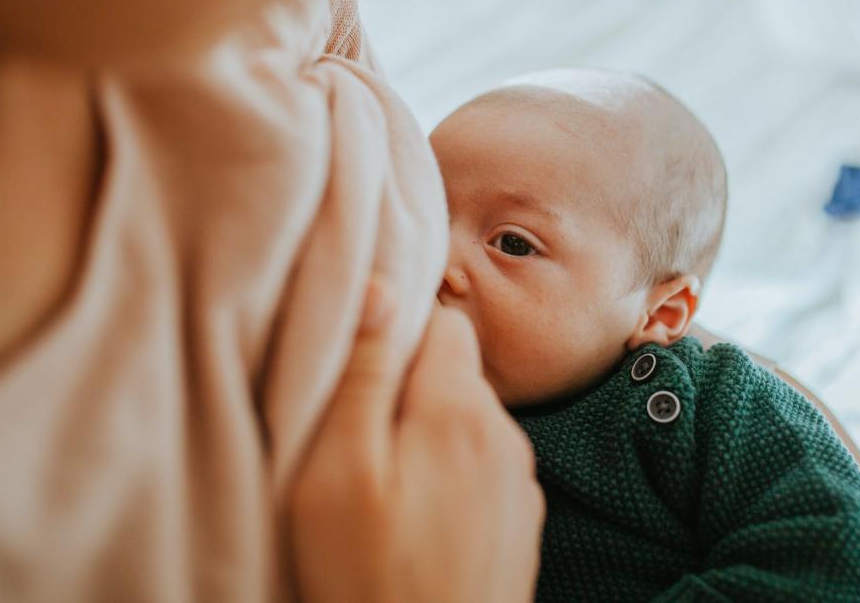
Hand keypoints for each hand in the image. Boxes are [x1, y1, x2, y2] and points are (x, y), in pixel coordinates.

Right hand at [291, 276, 543, 602]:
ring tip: (386, 486)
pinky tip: (418, 520)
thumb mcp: (337, 470)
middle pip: (457, 372)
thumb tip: (382, 285)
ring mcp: (520, 483)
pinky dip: (453, 473)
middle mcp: (505, 437)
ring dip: (430, 432)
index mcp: (460, 412)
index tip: (361, 369)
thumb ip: (364, 373)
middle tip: (359, 438)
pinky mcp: (522, 522)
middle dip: (409, 385)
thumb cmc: (365, 577)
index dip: (400, 332)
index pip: (446, 322)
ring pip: (469, 420)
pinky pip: (485, 466)